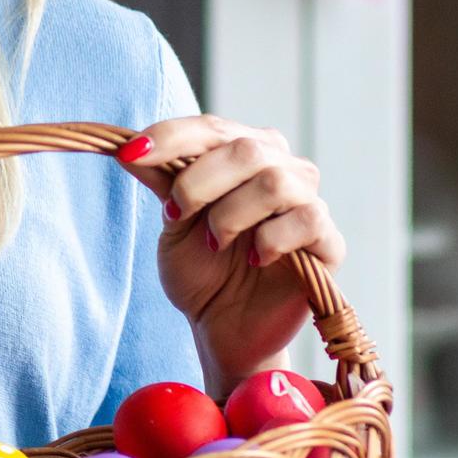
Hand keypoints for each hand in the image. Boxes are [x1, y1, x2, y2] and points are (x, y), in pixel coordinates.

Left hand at [113, 115, 344, 388]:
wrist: (223, 329)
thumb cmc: (202, 271)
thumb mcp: (173, 222)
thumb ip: (162, 180)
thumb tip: (128, 145)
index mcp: (245, 154)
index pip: (212, 128)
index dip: (170, 136)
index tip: (129, 154)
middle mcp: (282, 168)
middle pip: (246, 149)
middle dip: (198, 182)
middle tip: (177, 215)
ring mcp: (308, 203)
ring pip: (275, 183)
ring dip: (231, 215)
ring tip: (216, 243)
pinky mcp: (329, 242)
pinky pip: (308, 220)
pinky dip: (271, 239)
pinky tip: (255, 259)